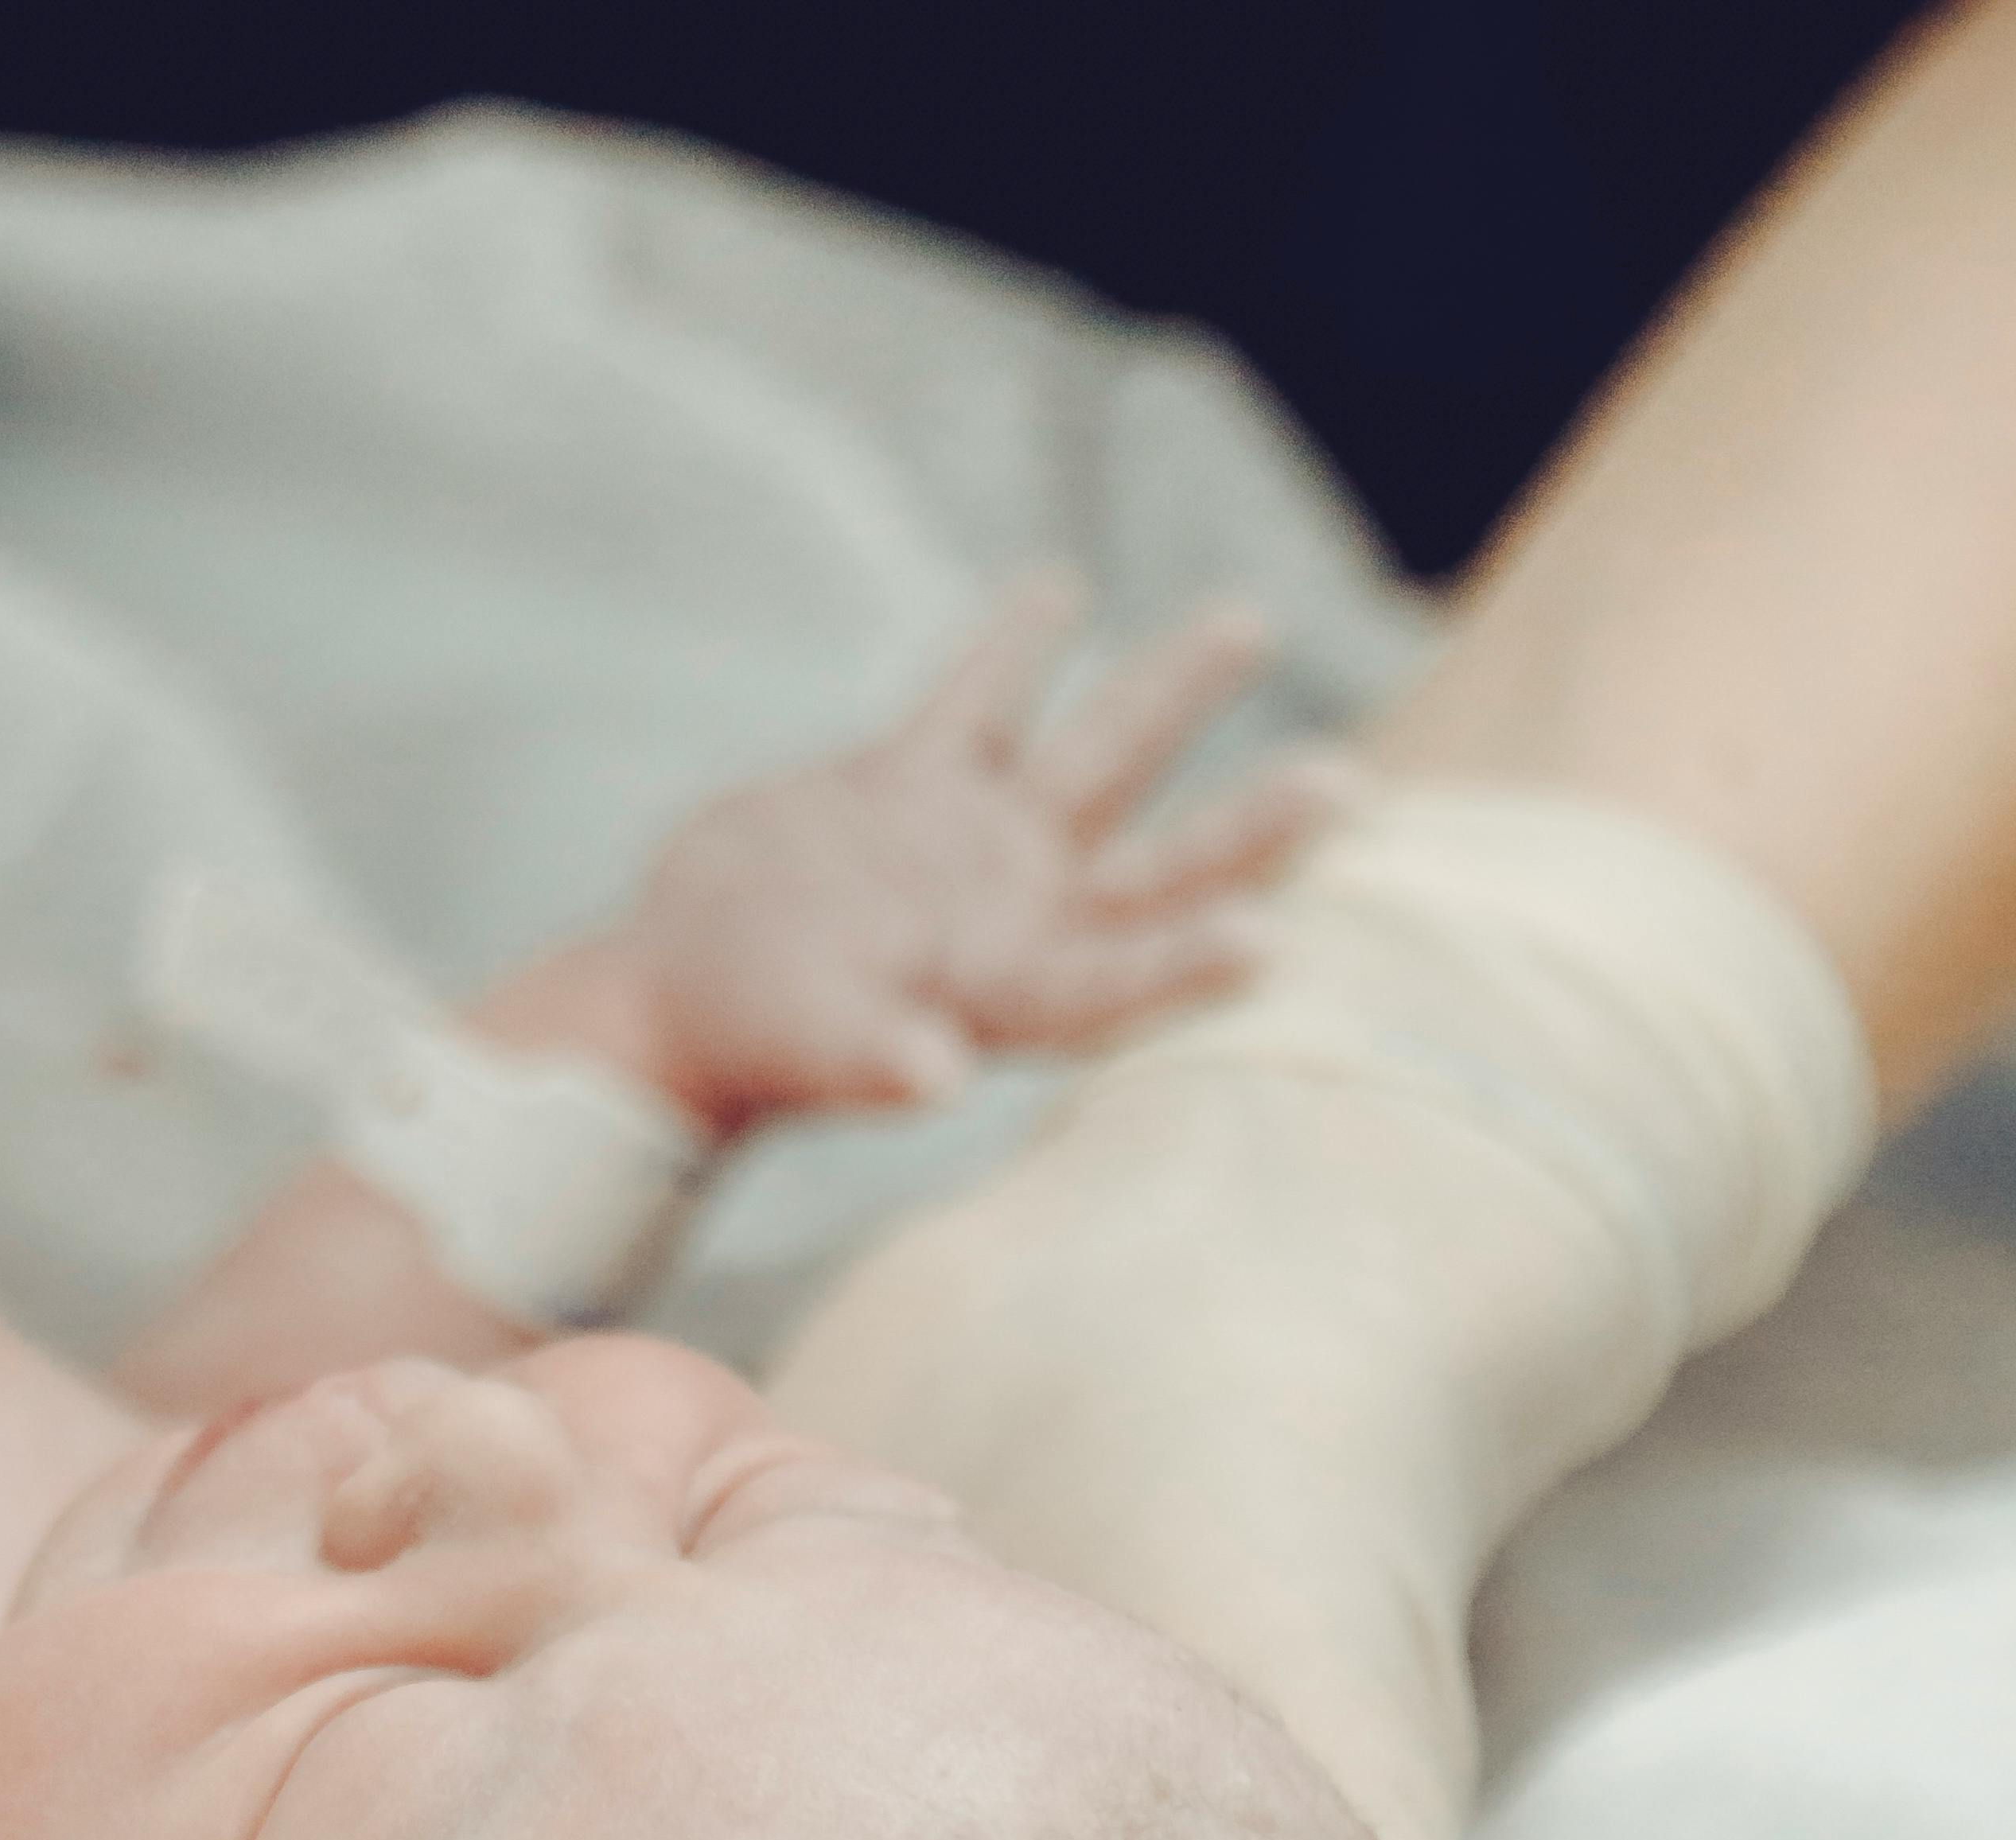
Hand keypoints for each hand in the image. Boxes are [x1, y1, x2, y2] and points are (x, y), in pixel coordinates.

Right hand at [514, 580, 1341, 1136]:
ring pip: (1092, 759)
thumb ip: (872, 1058)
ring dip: (1169, 693)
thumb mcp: (806, 1047)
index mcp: (1001, 993)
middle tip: (1346, 785)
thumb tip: (931, 1075)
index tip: (1269, 941)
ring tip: (1246, 622)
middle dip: (1249, 827)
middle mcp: (1014, 917)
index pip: (1113, 979)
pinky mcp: (908, 789)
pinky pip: (975, 705)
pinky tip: (1059, 588)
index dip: (1184, 963)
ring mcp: (972, 848)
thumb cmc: (740, 1042)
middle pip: (1154, 865)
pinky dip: (1014, 649)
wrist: (669, 998)